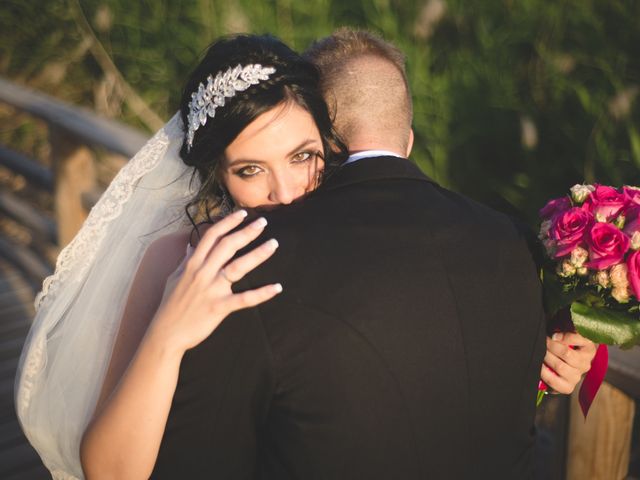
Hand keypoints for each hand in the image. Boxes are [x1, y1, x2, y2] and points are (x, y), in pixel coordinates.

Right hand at [148, 209, 281, 353]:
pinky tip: (277, 288)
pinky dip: (262, 294)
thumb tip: (190, 247)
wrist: (166, 334)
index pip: (211, 236)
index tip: (242, 214)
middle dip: (246, 232)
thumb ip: (184, 261)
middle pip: (227, 245)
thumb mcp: (174, 279)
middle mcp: (202, 273)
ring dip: (258, 254)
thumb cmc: (170, 306)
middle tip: (263, 222)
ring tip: (274, 244)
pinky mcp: (219, 307)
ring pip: (238, 267)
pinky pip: (244, 299)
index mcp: (192, 264)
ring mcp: (211, 290)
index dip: (227, 223)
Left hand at [541, 332, 597, 393]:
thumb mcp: (568, 334)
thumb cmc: (564, 345)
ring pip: (560, 367)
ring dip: (547, 358)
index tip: (553, 335)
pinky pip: (554, 381)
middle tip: (543, 341)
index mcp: (589, 349)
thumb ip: (566, 332)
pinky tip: (540, 366)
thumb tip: (556, 336)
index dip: (565, 337)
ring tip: (540, 352)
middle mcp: (585, 364)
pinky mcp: (567, 387)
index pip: (581, 340)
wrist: (561, 364)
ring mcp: (577, 377)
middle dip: (551, 346)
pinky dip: (544, 373)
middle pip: (567, 354)